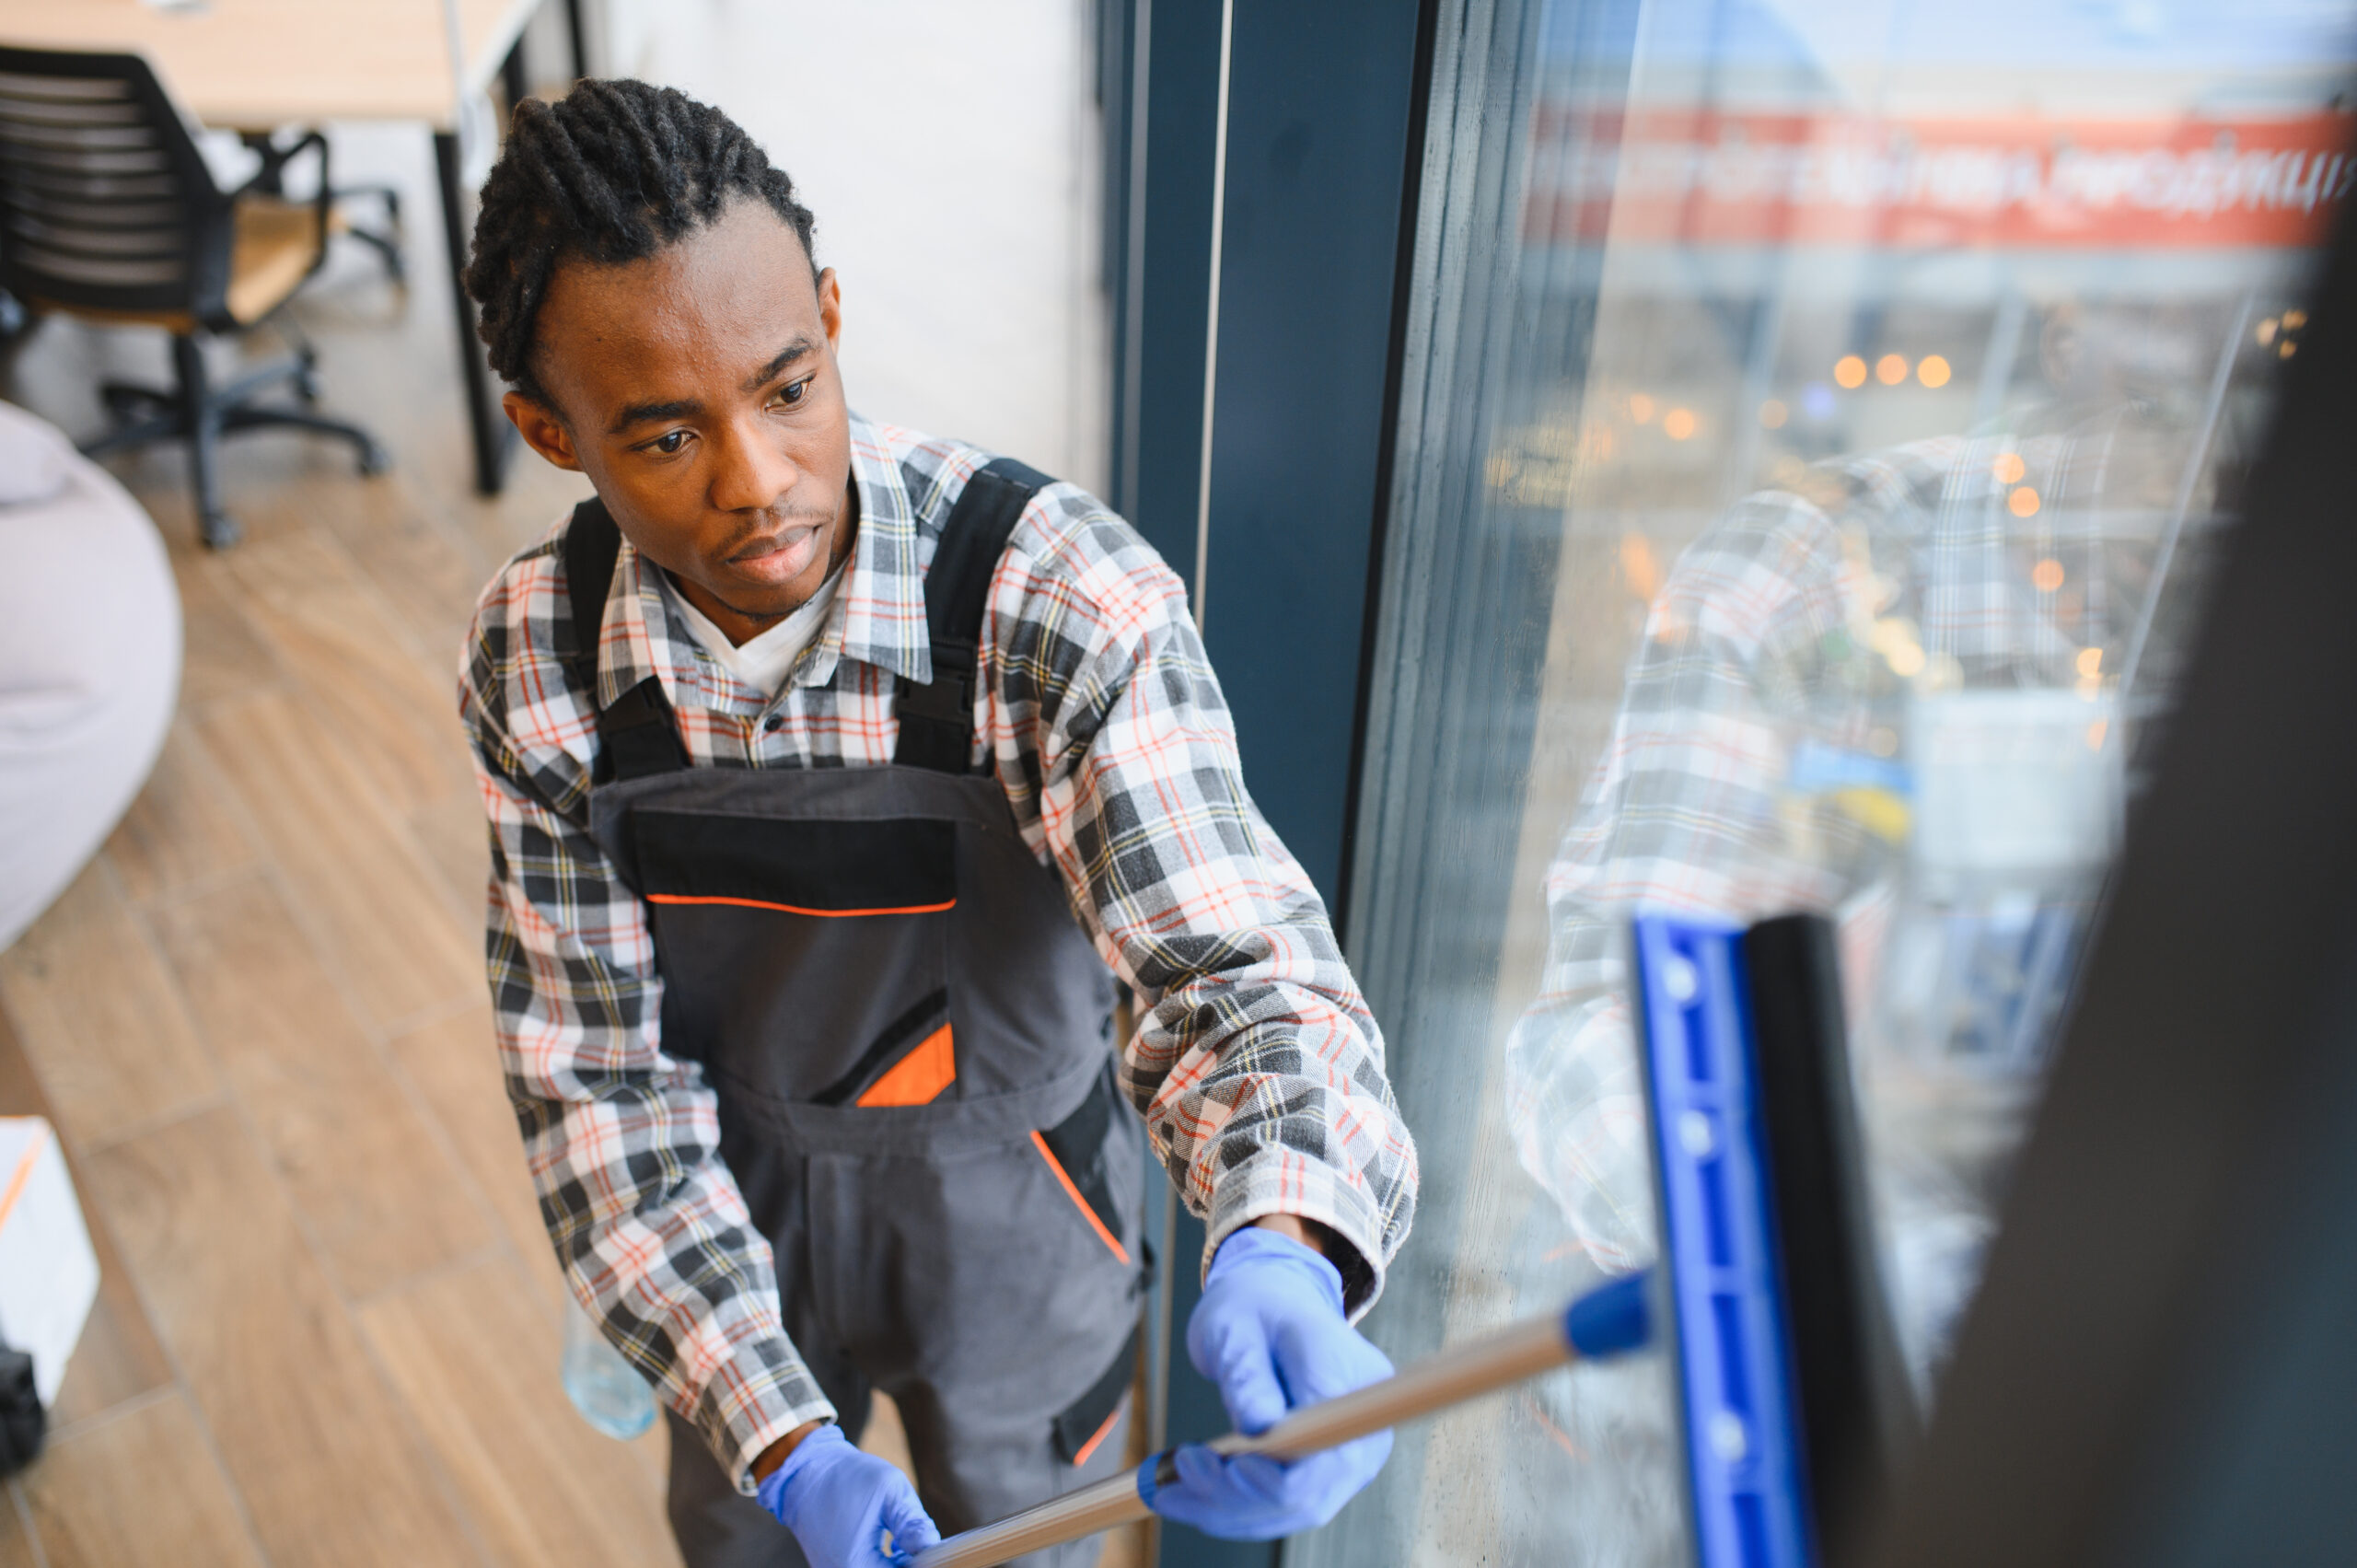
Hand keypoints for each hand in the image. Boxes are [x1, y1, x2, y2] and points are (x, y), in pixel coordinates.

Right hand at [756, 1424, 940, 1567]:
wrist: (805, 1470)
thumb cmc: (847, 1477)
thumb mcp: (889, 1490)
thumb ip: (912, 1522)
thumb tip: (932, 1548)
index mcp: (857, 1564)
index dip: (923, 1563)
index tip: (938, 1552)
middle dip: (910, 1562)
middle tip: (924, 1543)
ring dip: (898, 1562)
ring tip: (910, 1541)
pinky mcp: (833, 1566)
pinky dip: (884, 1561)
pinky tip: (896, 1545)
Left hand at [1142, 1224, 1393, 1538]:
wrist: (1273, 1305)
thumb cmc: (1255, 1306)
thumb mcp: (1238, 1326)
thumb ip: (1248, 1374)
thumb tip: (1257, 1427)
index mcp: (1354, 1377)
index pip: (1330, 1454)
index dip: (1283, 1477)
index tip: (1232, 1467)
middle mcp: (1365, 1427)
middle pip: (1310, 1493)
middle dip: (1237, 1496)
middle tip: (1180, 1468)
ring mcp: (1347, 1455)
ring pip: (1291, 1510)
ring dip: (1225, 1510)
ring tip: (1168, 1489)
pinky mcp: (1322, 1472)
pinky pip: (1280, 1507)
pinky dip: (1230, 1509)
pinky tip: (1186, 1495)